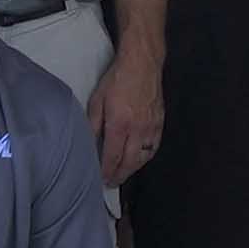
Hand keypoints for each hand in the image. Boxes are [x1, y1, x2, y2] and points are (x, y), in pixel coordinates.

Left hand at [91, 53, 163, 184]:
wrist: (142, 64)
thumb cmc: (117, 80)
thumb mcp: (97, 100)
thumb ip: (93, 124)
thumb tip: (88, 143)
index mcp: (120, 125)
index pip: (112, 157)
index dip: (106, 171)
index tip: (101, 179)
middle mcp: (138, 130)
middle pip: (129, 162)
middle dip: (119, 175)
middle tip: (111, 183)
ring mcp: (151, 128)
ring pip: (143, 158)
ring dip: (133, 169)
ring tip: (123, 174)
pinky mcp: (160, 123)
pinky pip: (154, 147)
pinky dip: (145, 157)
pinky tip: (139, 159)